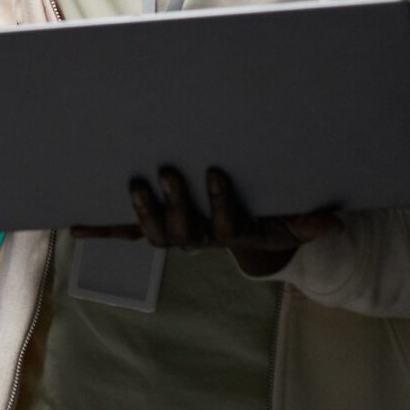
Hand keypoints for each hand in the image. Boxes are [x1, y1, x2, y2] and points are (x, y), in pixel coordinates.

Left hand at [73, 166, 342, 278]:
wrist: (245, 238)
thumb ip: (308, 223)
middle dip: (173, 203)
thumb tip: (336, 223)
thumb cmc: (268, 221)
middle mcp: (198, 239)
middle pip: (182, 232)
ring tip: (134, 184)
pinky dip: (100, 231)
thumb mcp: (289, 222)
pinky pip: (124, 233)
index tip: (215, 171)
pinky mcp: (153, 228)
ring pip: (154, 233)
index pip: (226, 225)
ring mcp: (174, 234)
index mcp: (232, 234)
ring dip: (140, 212)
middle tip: (166, 170)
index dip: (219, 203)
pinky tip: (73, 227)